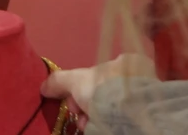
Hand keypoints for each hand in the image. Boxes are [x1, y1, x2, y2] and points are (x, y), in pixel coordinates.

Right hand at [41, 54, 155, 127]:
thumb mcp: (75, 80)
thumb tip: (44, 86)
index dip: (80, 86)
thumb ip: (59, 81)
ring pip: (108, 105)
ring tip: (86, 123)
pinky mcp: (144, 114)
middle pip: (100, 90)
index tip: (72, 98)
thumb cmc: (102, 88)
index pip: (97, 73)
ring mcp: (141, 96)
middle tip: (77, 112)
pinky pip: (118, 116)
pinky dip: (106, 121)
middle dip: (84, 103)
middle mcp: (136, 77)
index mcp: (124, 62)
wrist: (127, 113)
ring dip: (92, 114)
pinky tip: (98, 126)